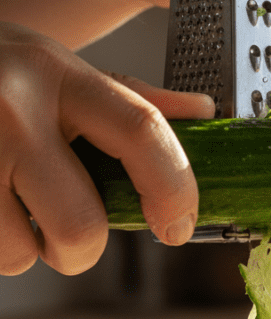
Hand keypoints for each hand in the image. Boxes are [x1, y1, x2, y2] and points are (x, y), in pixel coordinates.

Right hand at [0, 22, 214, 275]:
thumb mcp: (54, 66)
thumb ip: (126, 98)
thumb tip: (203, 114)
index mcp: (59, 74)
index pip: (141, 131)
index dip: (174, 189)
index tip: (177, 227)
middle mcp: (11, 108)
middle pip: (79, 224)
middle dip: (82, 251)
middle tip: (70, 239)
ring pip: (18, 252)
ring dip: (23, 252)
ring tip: (8, 214)